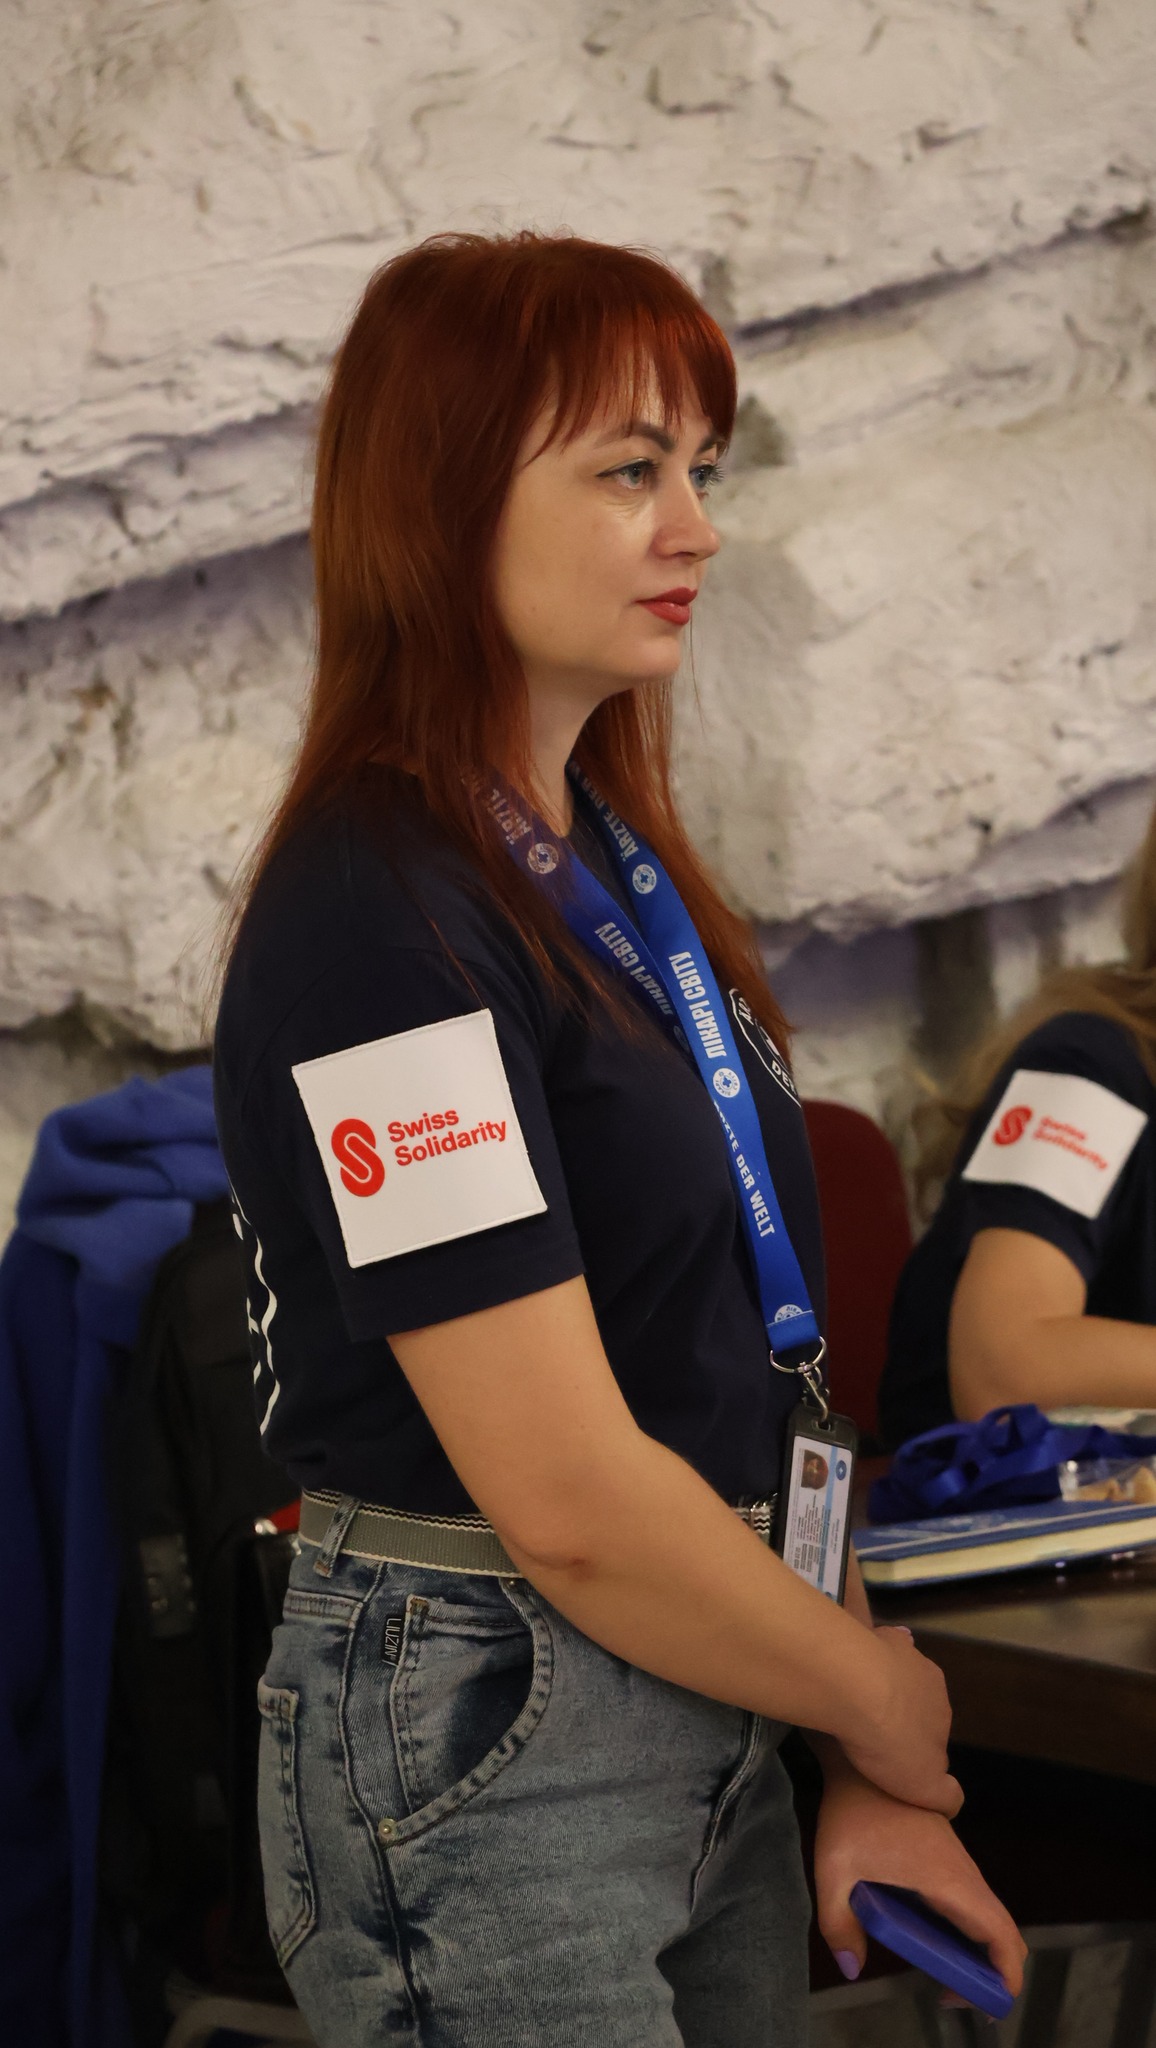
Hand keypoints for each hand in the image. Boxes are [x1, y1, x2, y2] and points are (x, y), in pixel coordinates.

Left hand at [814, 1759, 1026, 2001]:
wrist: (864, 1755)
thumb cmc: (852, 1811)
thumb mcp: (833, 1868)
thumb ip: (838, 1922)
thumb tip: (851, 1968)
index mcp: (948, 1880)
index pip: (999, 1933)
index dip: (1004, 1975)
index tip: (982, 2004)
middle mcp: (963, 1873)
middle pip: (1003, 1931)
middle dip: (992, 1972)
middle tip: (953, 1995)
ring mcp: (959, 1863)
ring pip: (989, 1915)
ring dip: (979, 1951)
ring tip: (941, 1976)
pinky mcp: (948, 1857)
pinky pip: (972, 1901)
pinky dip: (968, 1930)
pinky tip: (930, 1939)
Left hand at [839, 1625, 962, 1815]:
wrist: (858, 1689)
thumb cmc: (889, 1743)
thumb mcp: (925, 1788)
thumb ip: (945, 1795)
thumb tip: (953, 1802)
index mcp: (942, 1715)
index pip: (933, 1733)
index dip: (910, 1745)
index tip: (884, 1755)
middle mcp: (931, 1681)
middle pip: (916, 1701)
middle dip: (897, 1713)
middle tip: (867, 1729)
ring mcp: (906, 1654)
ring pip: (897, 1671)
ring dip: (882, 1682)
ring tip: (852, 1699)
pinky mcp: (879, 1635)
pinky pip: (878, 1641)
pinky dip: (868, 1650)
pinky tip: (850, 1663)